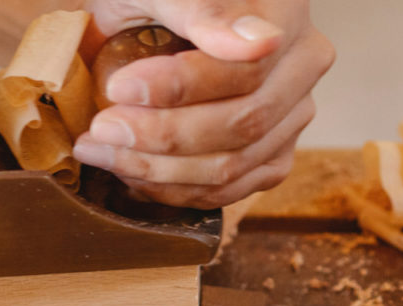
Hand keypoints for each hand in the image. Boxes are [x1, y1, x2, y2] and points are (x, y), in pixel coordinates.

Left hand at [72, 0, 333, 208]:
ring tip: (100, 150)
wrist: (145, 22)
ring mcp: (292, 114)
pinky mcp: (272, 154)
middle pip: (244, 123)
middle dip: (162, 134)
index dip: (179, 86)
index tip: (119, 87)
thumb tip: (258, 42)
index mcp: (284, 12)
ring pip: (233, 165)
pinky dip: (171, 188)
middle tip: (102, 128)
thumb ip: (204, 9)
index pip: (245, 69)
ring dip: (156, 169)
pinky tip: (128, 170)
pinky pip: (229, 189)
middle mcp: (302, 64)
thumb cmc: (148, 0)